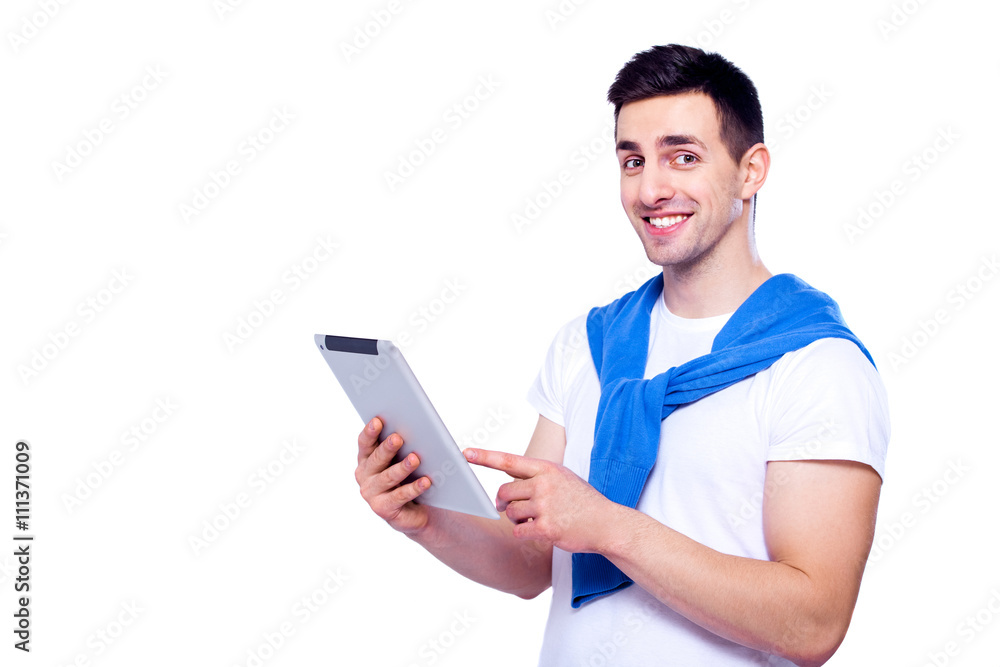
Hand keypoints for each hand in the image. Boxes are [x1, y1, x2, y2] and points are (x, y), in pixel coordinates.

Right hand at [355, 417, 431, 534]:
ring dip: (402, 468)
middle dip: (387, 448)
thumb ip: (407, 443)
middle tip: (398, 438)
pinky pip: (400, 496)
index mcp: (367, 458)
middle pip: (376, 459)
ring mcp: (372, 493)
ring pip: (388, 477)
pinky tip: (426, 481)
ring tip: (415, 459)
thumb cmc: (411, 476)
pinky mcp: (383, 508)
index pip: (365, 443)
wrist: (419, 510)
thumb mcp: (406, 457)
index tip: (378, 420)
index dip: (370, 431)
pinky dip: (414, 488)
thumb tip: (418, 427)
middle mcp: (365, 475)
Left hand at [464, 448, 613, 553]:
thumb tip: (506, 478)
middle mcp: (544, 484)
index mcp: (547, 469)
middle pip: (504, 491)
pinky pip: (519, 531)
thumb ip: (535, 476)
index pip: (509, 460)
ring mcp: (546, 506)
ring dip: (516, 519)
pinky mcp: (547, 527)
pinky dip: (523, 533)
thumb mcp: (562, 478)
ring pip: (510, 512)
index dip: (484, 457)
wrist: (607, 524)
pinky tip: (538, 531)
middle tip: (508, 507)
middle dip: (503, 502)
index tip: (465, 453)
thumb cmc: (583, 501)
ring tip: (533, 520)